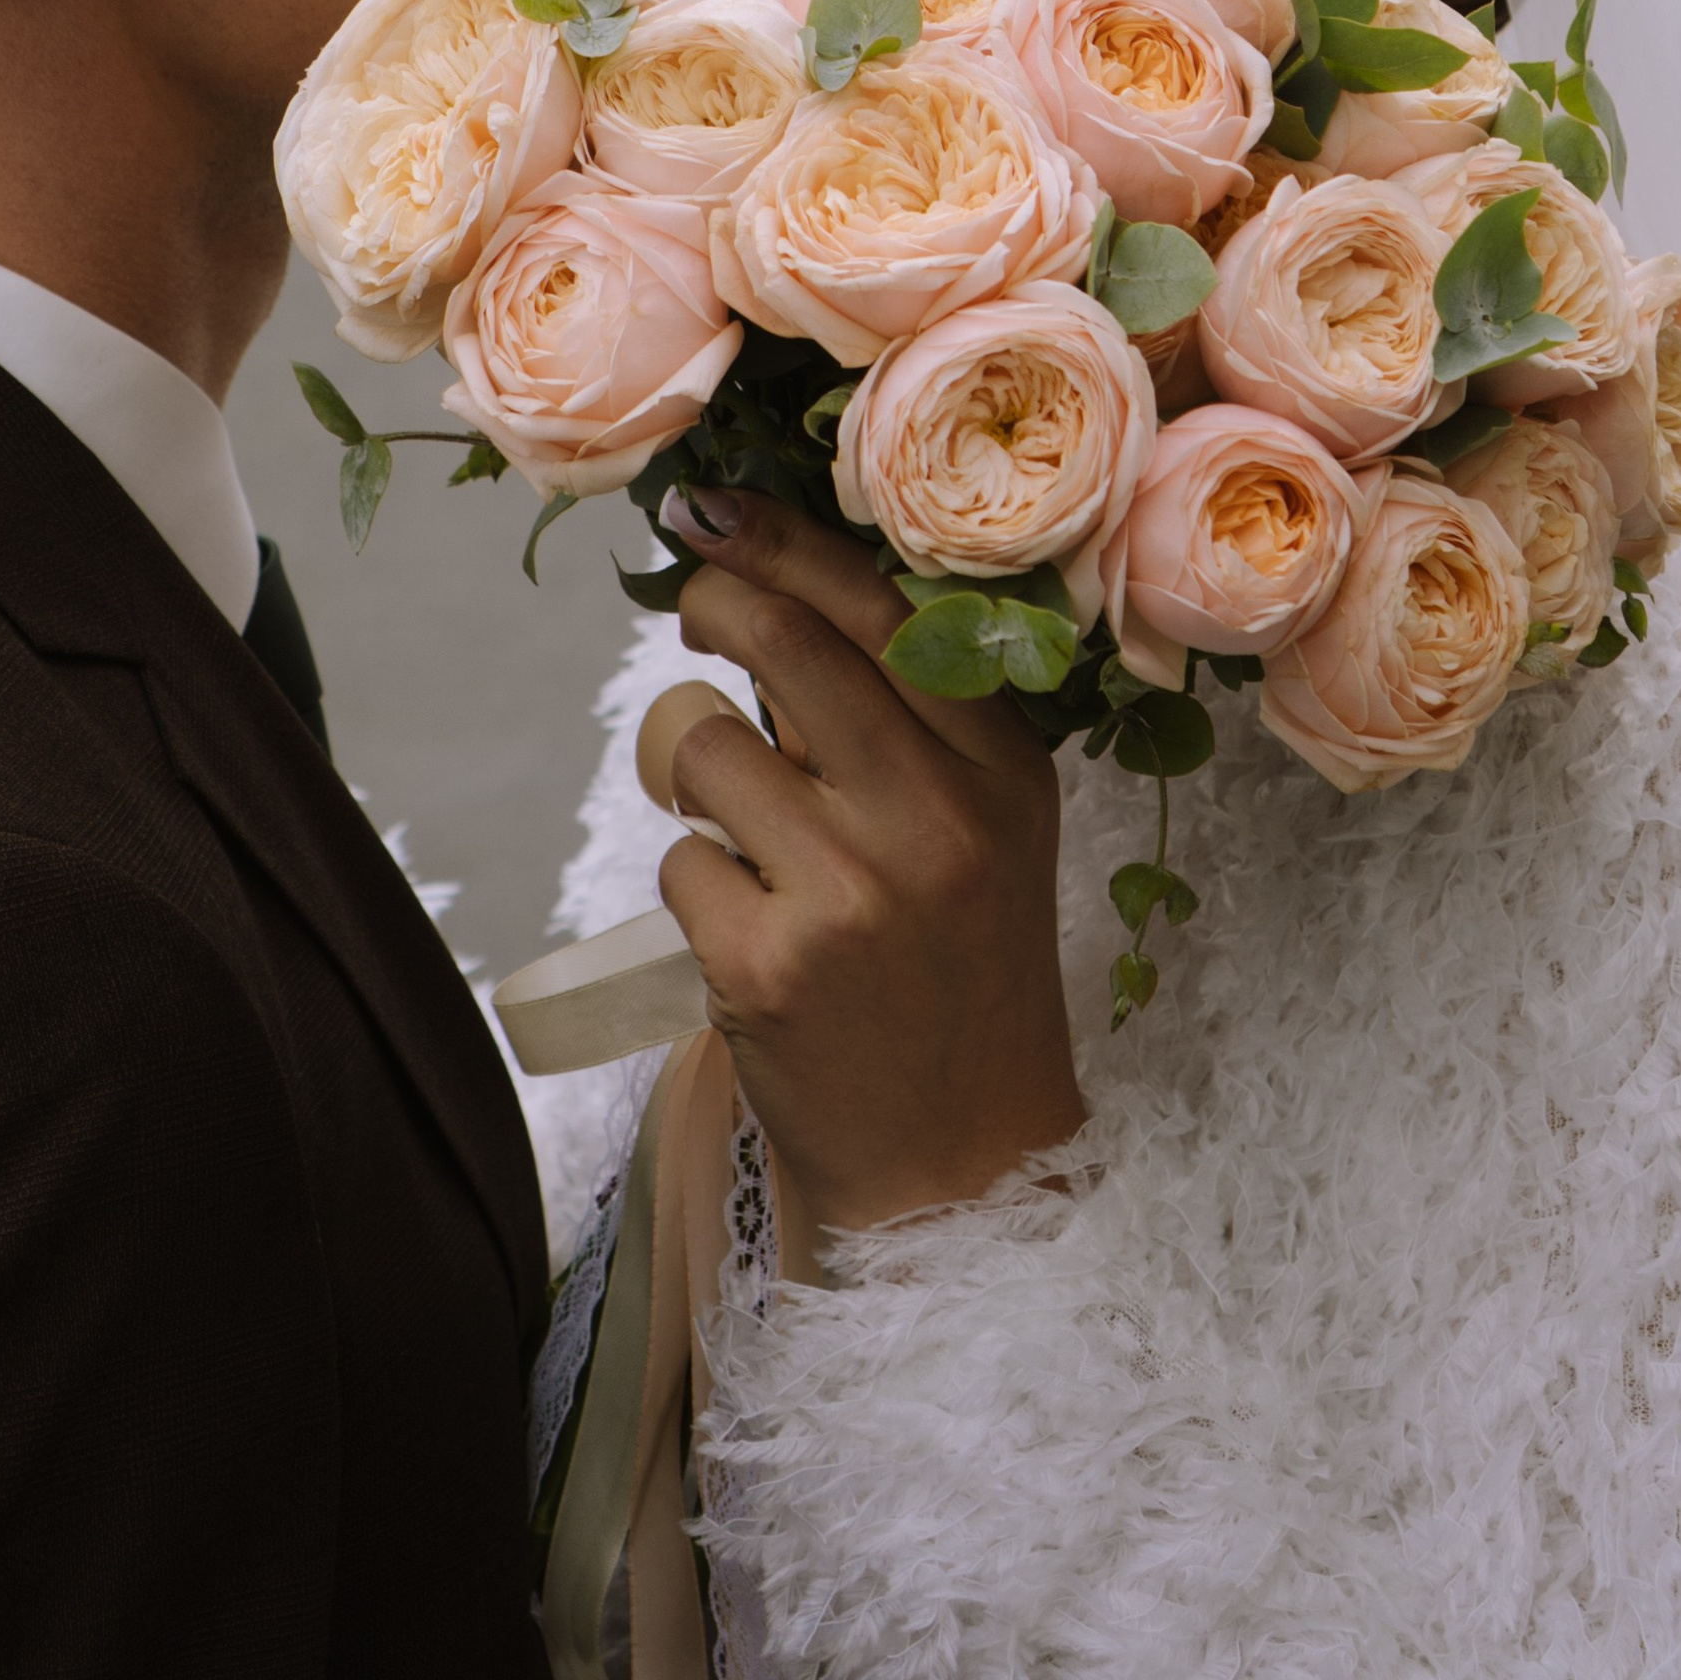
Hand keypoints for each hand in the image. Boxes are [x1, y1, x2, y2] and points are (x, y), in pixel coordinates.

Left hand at [654, 487, 1084, 1239]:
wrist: (963, 1171)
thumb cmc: (961, 980)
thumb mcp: (990, 834)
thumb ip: (912, 724)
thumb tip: (779, 588)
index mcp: (1002, 770)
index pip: (881, 609)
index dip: (782, 540)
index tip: (713, 507)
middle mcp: (936, 818)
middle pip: (782, 643)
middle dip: (711, 600)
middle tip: (690, 604)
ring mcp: (850, 893)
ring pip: (706, 746)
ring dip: (697, 774)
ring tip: (745, 830)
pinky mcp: (766, 966)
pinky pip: (679, 859)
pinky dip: (698, 883)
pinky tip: (750, 932)